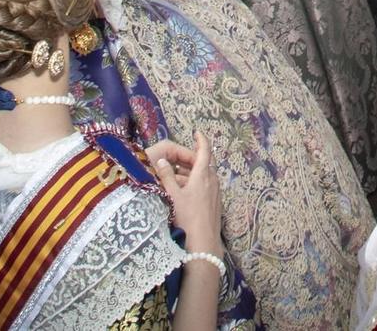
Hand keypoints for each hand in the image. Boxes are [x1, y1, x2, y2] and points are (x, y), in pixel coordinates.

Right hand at [149, 136, 222, 252]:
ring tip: (174, 177)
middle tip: (176, 158)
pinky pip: (205, 187)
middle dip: (191, 159)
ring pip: (203, 176)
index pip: (205, 151)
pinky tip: (183, 193)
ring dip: (190, 173)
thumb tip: (161, 160)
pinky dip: (194, 184)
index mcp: (203, 175)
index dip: (201, 140)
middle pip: (204, 163)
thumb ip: (166, 176)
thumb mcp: (173, 195)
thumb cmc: (187, 217)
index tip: (197, 132)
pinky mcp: (215, 204)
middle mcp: (212, 181)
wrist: (203, 244)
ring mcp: (215, 193)